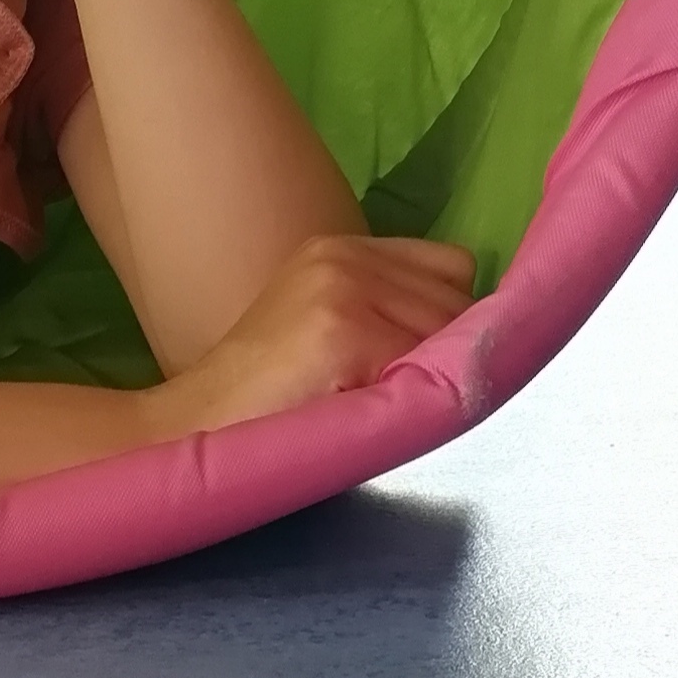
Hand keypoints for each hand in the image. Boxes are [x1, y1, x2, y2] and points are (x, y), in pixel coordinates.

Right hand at [148, 234, 479, 436]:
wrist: (197, 428)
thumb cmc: (268, 398)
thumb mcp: (326, 328)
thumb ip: (387, 310)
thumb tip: (480, 333)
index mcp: (339, 249)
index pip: (452, 266)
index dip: (449, 318)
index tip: (425, 360)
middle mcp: (344, 255)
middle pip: (462, 300)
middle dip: (447, 351)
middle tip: (395, 395)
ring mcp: (342, 288)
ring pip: (453, 334)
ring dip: (435, 378)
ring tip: (380, 406)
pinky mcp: (343, 330)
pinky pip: (429, 365)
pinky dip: (418, 399)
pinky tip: (374, 416)